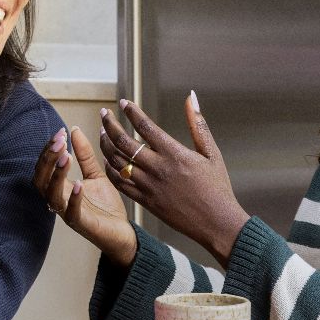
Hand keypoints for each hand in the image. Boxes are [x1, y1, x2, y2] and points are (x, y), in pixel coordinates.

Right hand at [33, 124, 138, 266]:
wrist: (122, 233)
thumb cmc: (106, 206)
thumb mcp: (96, 175)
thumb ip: (85, 155)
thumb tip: (74, 130)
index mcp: (60, 188)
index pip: (44, 166)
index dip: (48, 149)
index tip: (60, 132)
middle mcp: (60, 200)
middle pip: (41, 179)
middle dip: (47, 159)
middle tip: (59, 141)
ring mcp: (68, 213)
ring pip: (51, 194)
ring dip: (57, 175)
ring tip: (67, 157)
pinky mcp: (82, 224)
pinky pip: (71, 212)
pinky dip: (73, 198)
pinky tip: (79, 183)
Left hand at [100, 92, 249, 264]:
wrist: (216, 223)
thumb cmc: (217, 187)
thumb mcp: (211, 153)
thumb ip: (197, 124)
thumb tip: (191, 97)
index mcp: (174, 154)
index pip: (145, 126)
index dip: (131, 112)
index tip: (123, 102)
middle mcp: (158, 168)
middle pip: (124, 142)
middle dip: (110, 124)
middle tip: (104, 113)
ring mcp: (149, 186)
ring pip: (118, 162)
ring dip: (106, 145)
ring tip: (102, 133)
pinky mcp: (145, 201)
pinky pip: (120, 184)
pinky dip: (111, 170)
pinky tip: (108, 160)